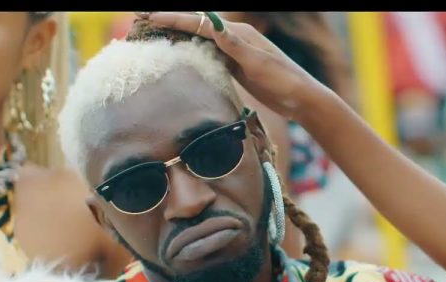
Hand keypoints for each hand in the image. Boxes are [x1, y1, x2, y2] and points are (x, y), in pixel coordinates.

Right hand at [138, 12, 328, 121]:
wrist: (302, 99)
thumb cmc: (284, 81)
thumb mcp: (259, 63)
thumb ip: (235, 45)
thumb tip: (214, 23)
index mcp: (239, 33)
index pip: (201, 22)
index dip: (174, 20)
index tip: (150, 17)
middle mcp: (235, 39)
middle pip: (197, 27)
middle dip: (170, 24)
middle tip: (143, 22)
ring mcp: (235, 53)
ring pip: (200, 41)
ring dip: (178, 37)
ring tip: (153, 36)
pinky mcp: (236, 67)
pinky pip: (208, 56)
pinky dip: (192, 53)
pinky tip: (179, 56)